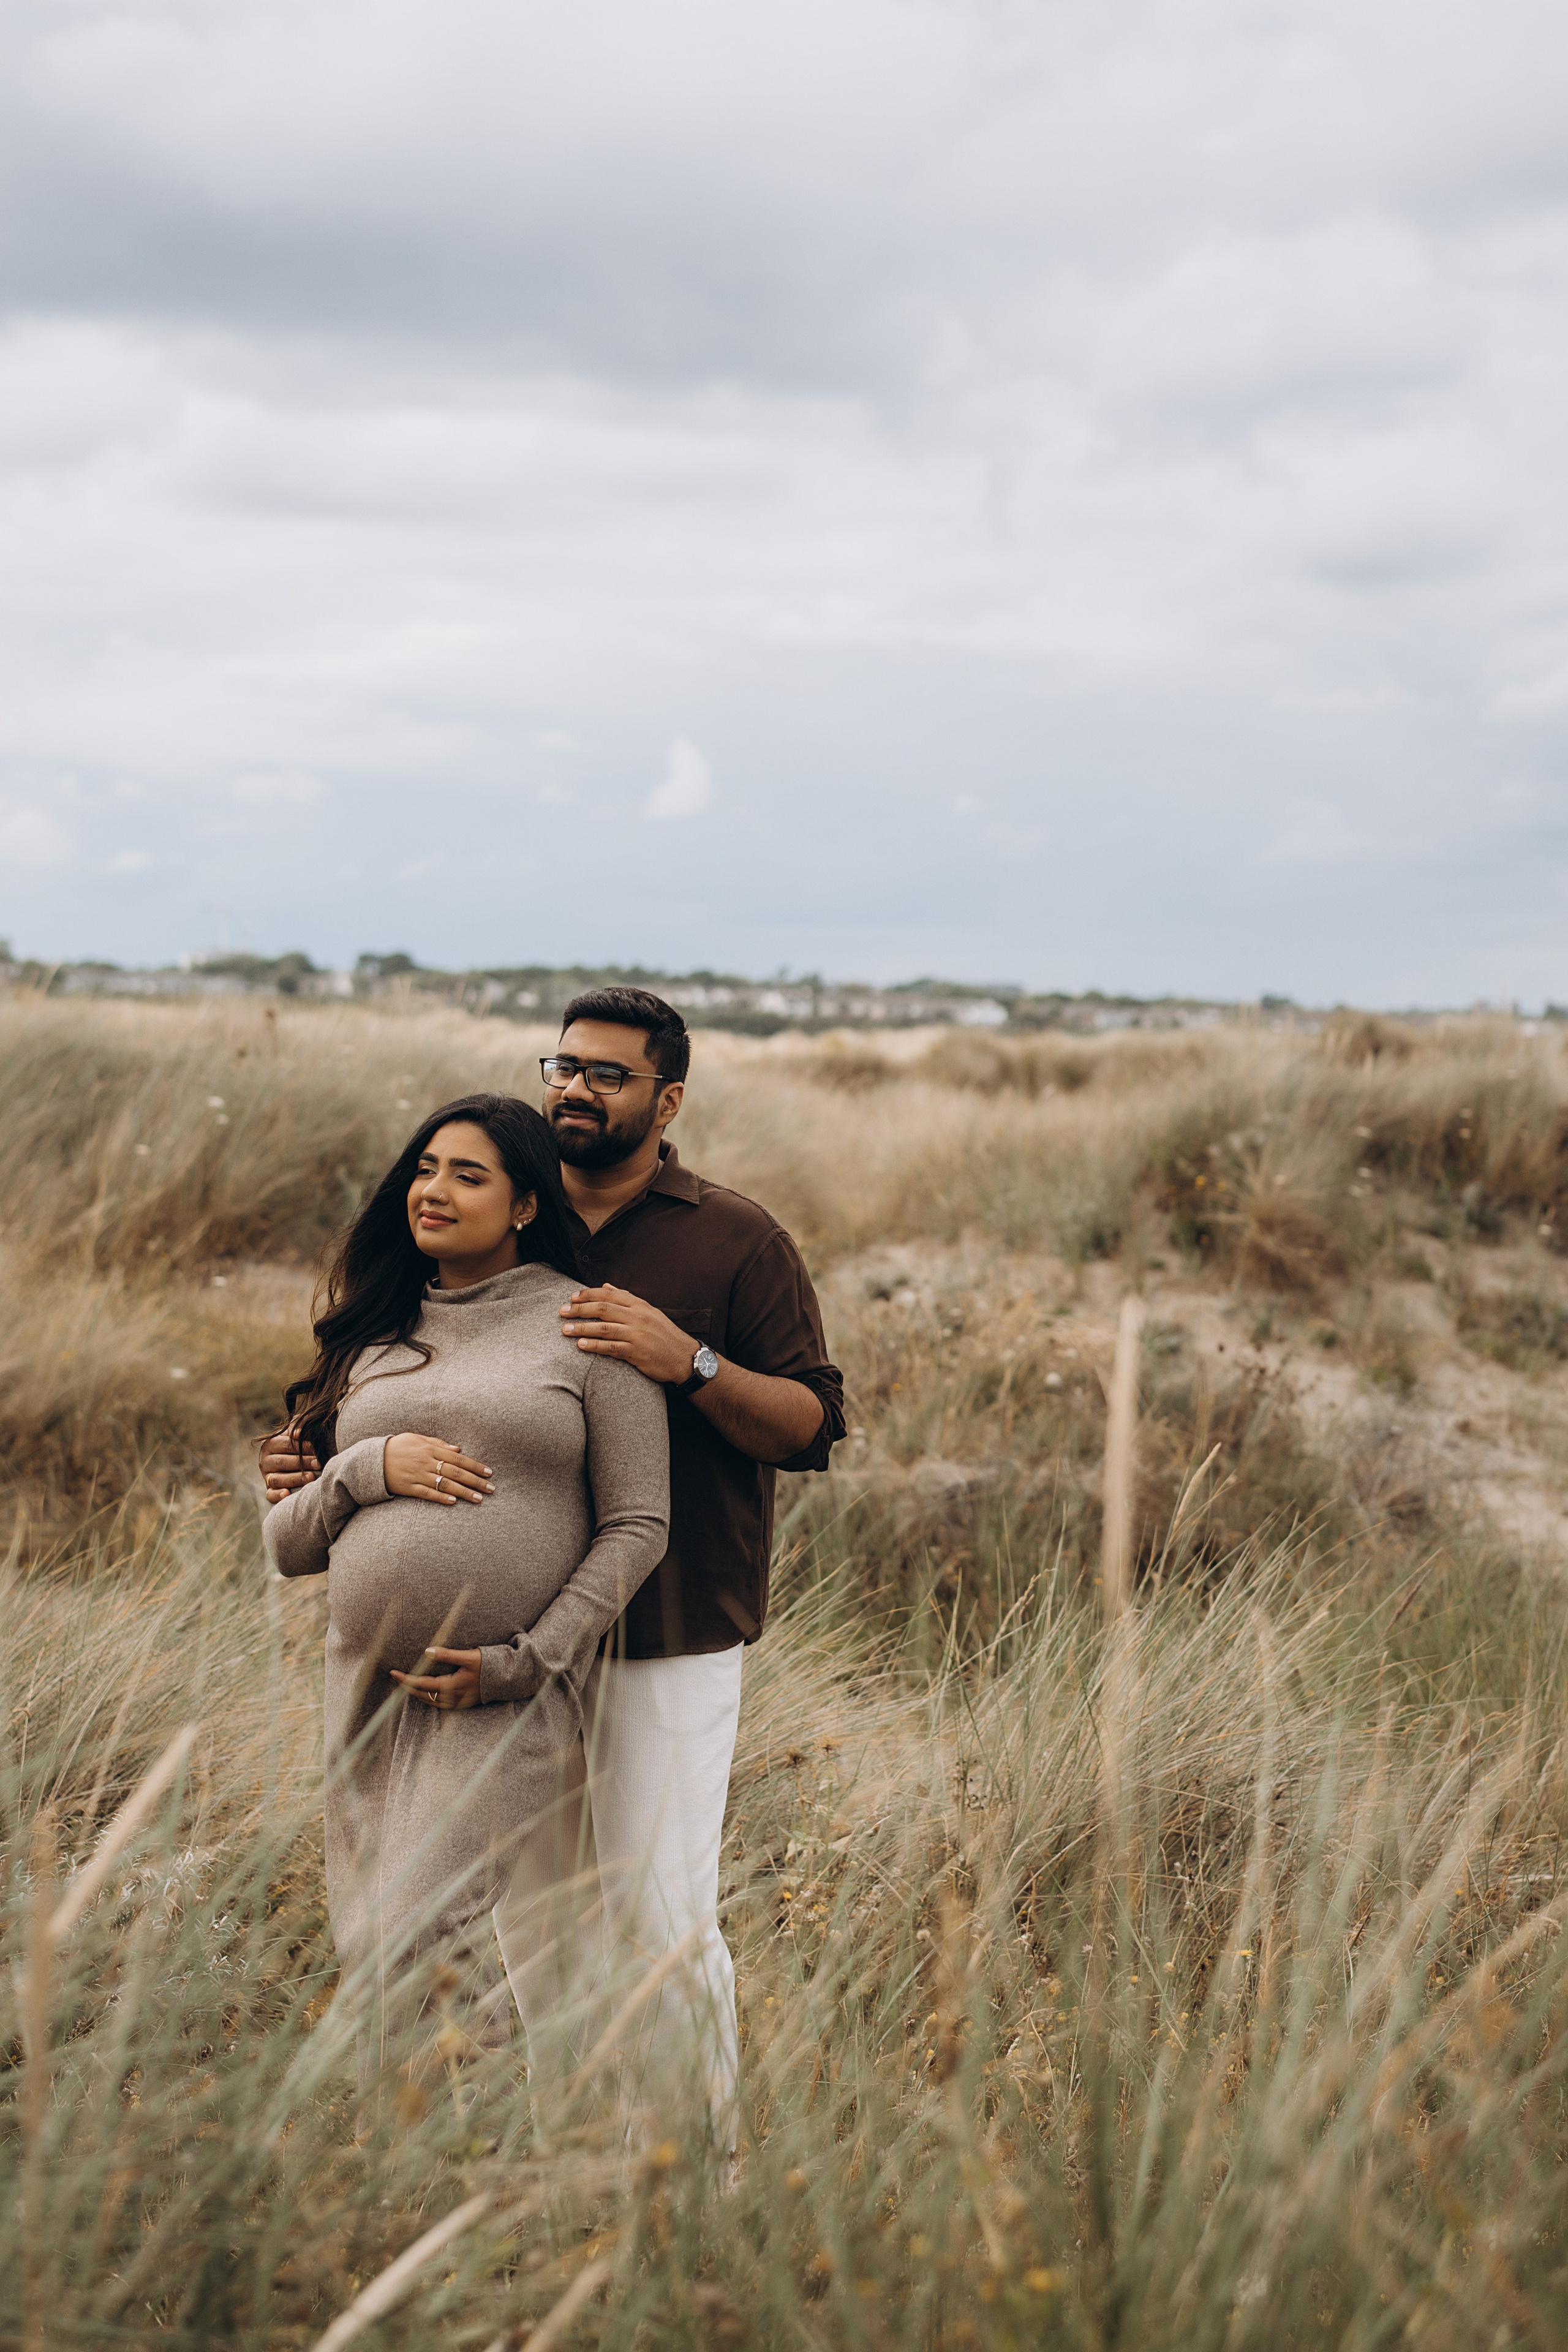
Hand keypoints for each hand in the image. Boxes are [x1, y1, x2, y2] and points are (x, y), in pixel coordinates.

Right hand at [261, 1429, 319, 1502]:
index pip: (285, 1445)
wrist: (295, 1458)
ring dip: (295, 1479)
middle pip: (282, 1462)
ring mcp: (266, 1476)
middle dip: (302, 1463)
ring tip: (311, 1478)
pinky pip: (270, 1495)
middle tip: (319, 1464)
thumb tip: (300, 1433)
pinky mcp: (269, 1490)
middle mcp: (265, 1461)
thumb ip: (298, 1426)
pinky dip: (277, 1495)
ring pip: (277, 1479)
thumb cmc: (300, 1443)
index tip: (316, 1449)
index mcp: (270, 1444)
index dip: (301, 1446)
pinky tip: (287, 1494)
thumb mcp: (297, 1432)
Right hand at [383, 1435, 493, 1504]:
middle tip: (491, 1488)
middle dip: (475, 1481)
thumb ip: (438, 1443)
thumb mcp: (417, 1438)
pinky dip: (441, 1498)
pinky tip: (454, 1502)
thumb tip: (458, 1449)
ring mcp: (417, 1475)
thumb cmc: (397, 1446)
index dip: (475, 1466)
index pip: (458, 1458)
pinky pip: (427, 1494)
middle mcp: (426, 1462)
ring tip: (479, 1498)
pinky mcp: (408, 1488)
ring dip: (464, 1492)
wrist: (372, 1459)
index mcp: (430, 1448)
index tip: (489, 1472)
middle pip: (456, 1473)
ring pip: (445, 1485)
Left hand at [390, 1647, 482, 1708]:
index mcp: (452, 1685)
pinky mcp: (461, 1704)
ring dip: (416, 1694)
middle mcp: (452, 1697)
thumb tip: (427, 1652)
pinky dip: (428, 1698)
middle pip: (423, 1695)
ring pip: (430, 1701)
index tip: (394, 1673)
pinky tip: (424, 1693)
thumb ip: (447, 1655)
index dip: (406, 1679)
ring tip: (406, 1685)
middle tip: (395, 1677)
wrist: (505, 1678)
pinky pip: (439, 1704)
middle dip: (407, 1687)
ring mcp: (457, 1703)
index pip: (422, 1684)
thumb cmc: (488, 1665)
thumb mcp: (468, 1656)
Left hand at [560, 1284, 700, 1384]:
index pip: (609, 1293)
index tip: (572, 1297)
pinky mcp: (637, 1352)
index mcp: (639, 1305)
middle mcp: (638, 1317)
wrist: (683, 1357)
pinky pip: (611, 1347)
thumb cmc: (664, 1334)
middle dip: (579, 1309)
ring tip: (565, 1329)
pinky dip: (594, 1345)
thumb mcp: (649, 1311)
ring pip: (604, 1328)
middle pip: (603, 1308)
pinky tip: (581, 1345)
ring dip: (582, 1328)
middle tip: (562, 1311)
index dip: (588, 1294)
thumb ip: (627, 1298)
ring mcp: (637, 1334)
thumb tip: (606, 1285)